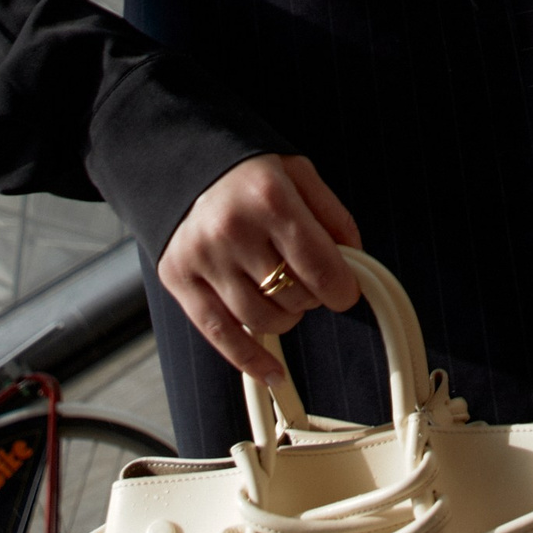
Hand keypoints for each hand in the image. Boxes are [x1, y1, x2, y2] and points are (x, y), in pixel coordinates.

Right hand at [158, 152, 362, 382]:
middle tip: (307, 281)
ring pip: (261, 319)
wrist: (178, 158)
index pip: (319, 264)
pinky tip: (273, 373)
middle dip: (311, 296)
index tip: (346, 292)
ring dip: (286, 318)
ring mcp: (202, 256)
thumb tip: (355, 261)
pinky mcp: (177, 277)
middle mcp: (233, 229)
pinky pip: (219, 335)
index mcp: (269, 198)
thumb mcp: (297, 172)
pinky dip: (250, 361)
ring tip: (284, 297)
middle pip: (292, 295)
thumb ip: (331, 215)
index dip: (342, 289)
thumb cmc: (247, 171)